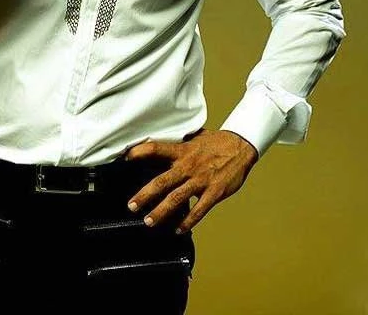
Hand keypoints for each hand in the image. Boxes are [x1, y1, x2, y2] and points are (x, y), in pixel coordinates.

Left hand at [124, 128, 258, 233]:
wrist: (241, 146)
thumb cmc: (215, 142)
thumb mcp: (193, 138)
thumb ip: (176, 145)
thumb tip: (155, 147)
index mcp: (182, 150)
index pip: (156, 149)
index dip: (140, 152)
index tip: (125, 158)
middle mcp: (189, 165)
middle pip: (162, 181)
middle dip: (145, 195)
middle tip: (132, 206)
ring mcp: (201, 180)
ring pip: (177, 198)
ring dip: (161, 211)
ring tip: (149, 221)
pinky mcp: (215, 192)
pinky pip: (199, 210)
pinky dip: (188, 221)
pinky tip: (178, 229)